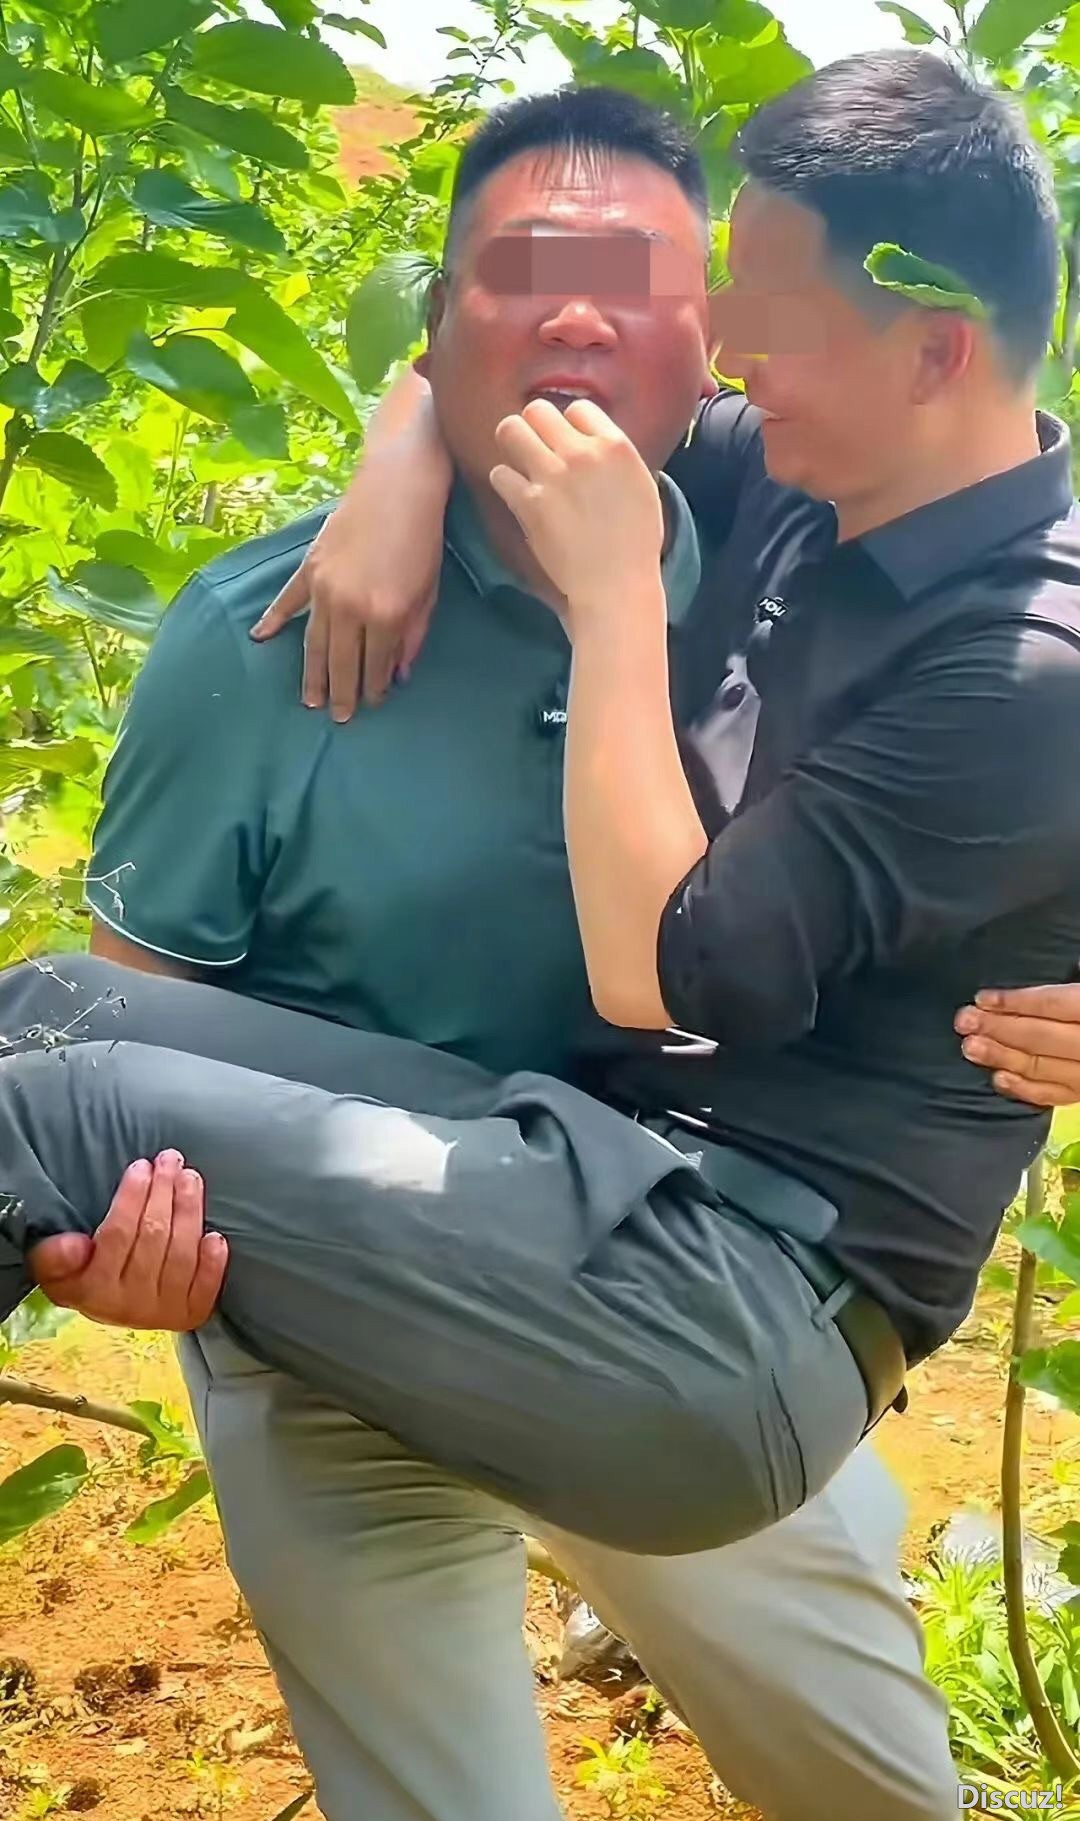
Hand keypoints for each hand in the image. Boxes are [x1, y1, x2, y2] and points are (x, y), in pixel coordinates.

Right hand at [28, 1150, 226, 1330]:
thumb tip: (76, 1243)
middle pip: (154, 1237)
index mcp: (94, 1289)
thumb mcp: (55, 1268)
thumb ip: (54, 1256)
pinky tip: (215, 1236)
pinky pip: (205, 1288)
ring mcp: (163, 1311)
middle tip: (170, 1160)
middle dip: (164, 1192)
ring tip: (190, 1178)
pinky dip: (213, 1262)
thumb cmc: (83, 1275)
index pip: (119, 1235)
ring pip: (182, 1254)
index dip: (132, 1197)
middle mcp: (131, 1304)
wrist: (111, 1309)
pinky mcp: (189, 1314)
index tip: (141, 1166)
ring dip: (189, 1211)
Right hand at [250, 487, 441, 722]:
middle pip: (341, 663)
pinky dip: (273, 620)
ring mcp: (324, 589)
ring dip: (312, 674)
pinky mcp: (310, 569)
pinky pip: (288, 601)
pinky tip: (261, 638)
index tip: (372, 703)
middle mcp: (351, 609)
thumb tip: (398, 674)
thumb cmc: (422, 539)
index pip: (376, 666)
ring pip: (314, 643)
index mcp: (386, 616)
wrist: (397, 486)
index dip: (374, 688)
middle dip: (342, 693)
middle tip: (339, 718)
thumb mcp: (428, 593)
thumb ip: (413, 636)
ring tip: (310, 700)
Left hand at [490, 399, 664, 626]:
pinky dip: (504, 482)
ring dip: (512, 444)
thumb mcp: (641, 486)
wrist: (616, 584)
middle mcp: (581, 453)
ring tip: (519, 462)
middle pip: (538, 410)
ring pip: (511, 430)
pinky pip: (500, 474)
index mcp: (615, 446)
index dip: (570, 424)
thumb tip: (595, 444)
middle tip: (536, 446)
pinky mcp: (528, 503)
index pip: (579, 408)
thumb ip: (615, 458)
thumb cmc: (636, 542)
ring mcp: (552, 477)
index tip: (568, 442)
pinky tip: (516, 494)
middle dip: (534, 426)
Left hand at [955, 984, 1079, 1108]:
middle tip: (964, 1021)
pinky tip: (997, 1078)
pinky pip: (1054, 1096)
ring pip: (1042, 1067)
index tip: (982, 999)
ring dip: (1001, 1057)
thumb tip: (1057, 970)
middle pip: (1041, 1037)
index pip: (1053, 1004)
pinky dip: (1024, 1088)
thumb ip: (1072, 984)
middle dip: (998, 1028)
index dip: (1016, 1001)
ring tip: (969, 1047)